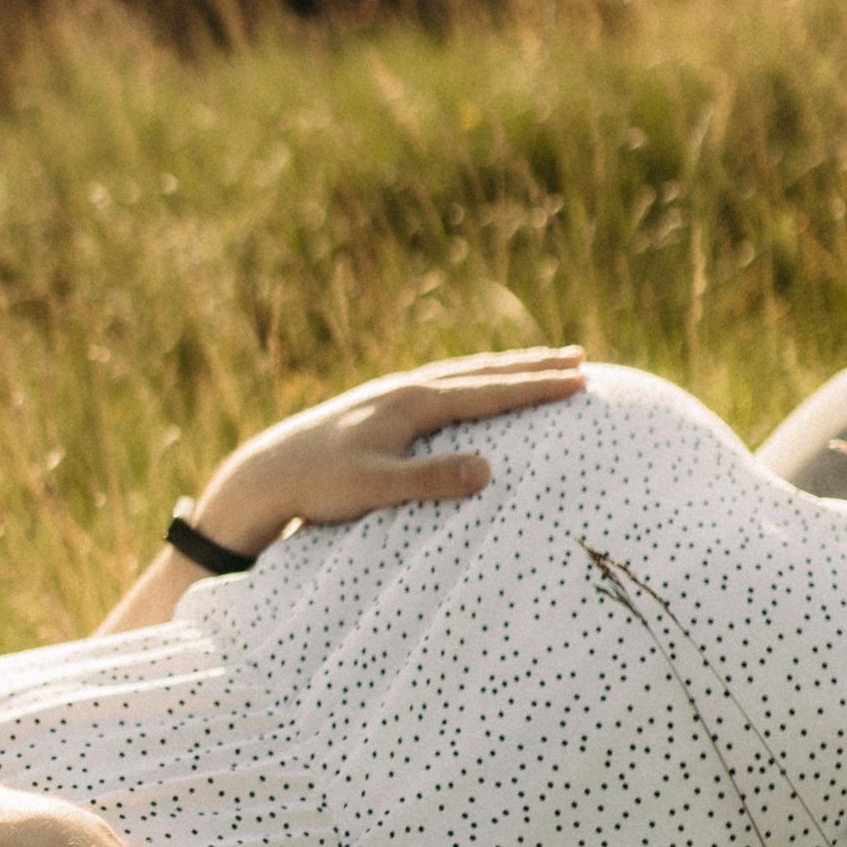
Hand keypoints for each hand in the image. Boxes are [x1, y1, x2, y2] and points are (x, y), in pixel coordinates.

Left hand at [190, 347, 584, 555]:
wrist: (266, 474)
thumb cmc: (318, 484)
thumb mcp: (374, 487)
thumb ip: (430, 479)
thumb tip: (488, 470)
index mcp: (412, 403)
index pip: (489, 392)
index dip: (537, 387)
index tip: (581, 381)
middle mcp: (406, 390)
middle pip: (483, 372)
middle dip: (533, 367)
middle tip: (581, 359)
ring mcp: (392, 396)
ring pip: (464, 374)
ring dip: (506, 369)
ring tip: (544, 364)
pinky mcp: (381, 409)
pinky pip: (444, 385)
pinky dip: (475, 381)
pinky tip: (480, 388)